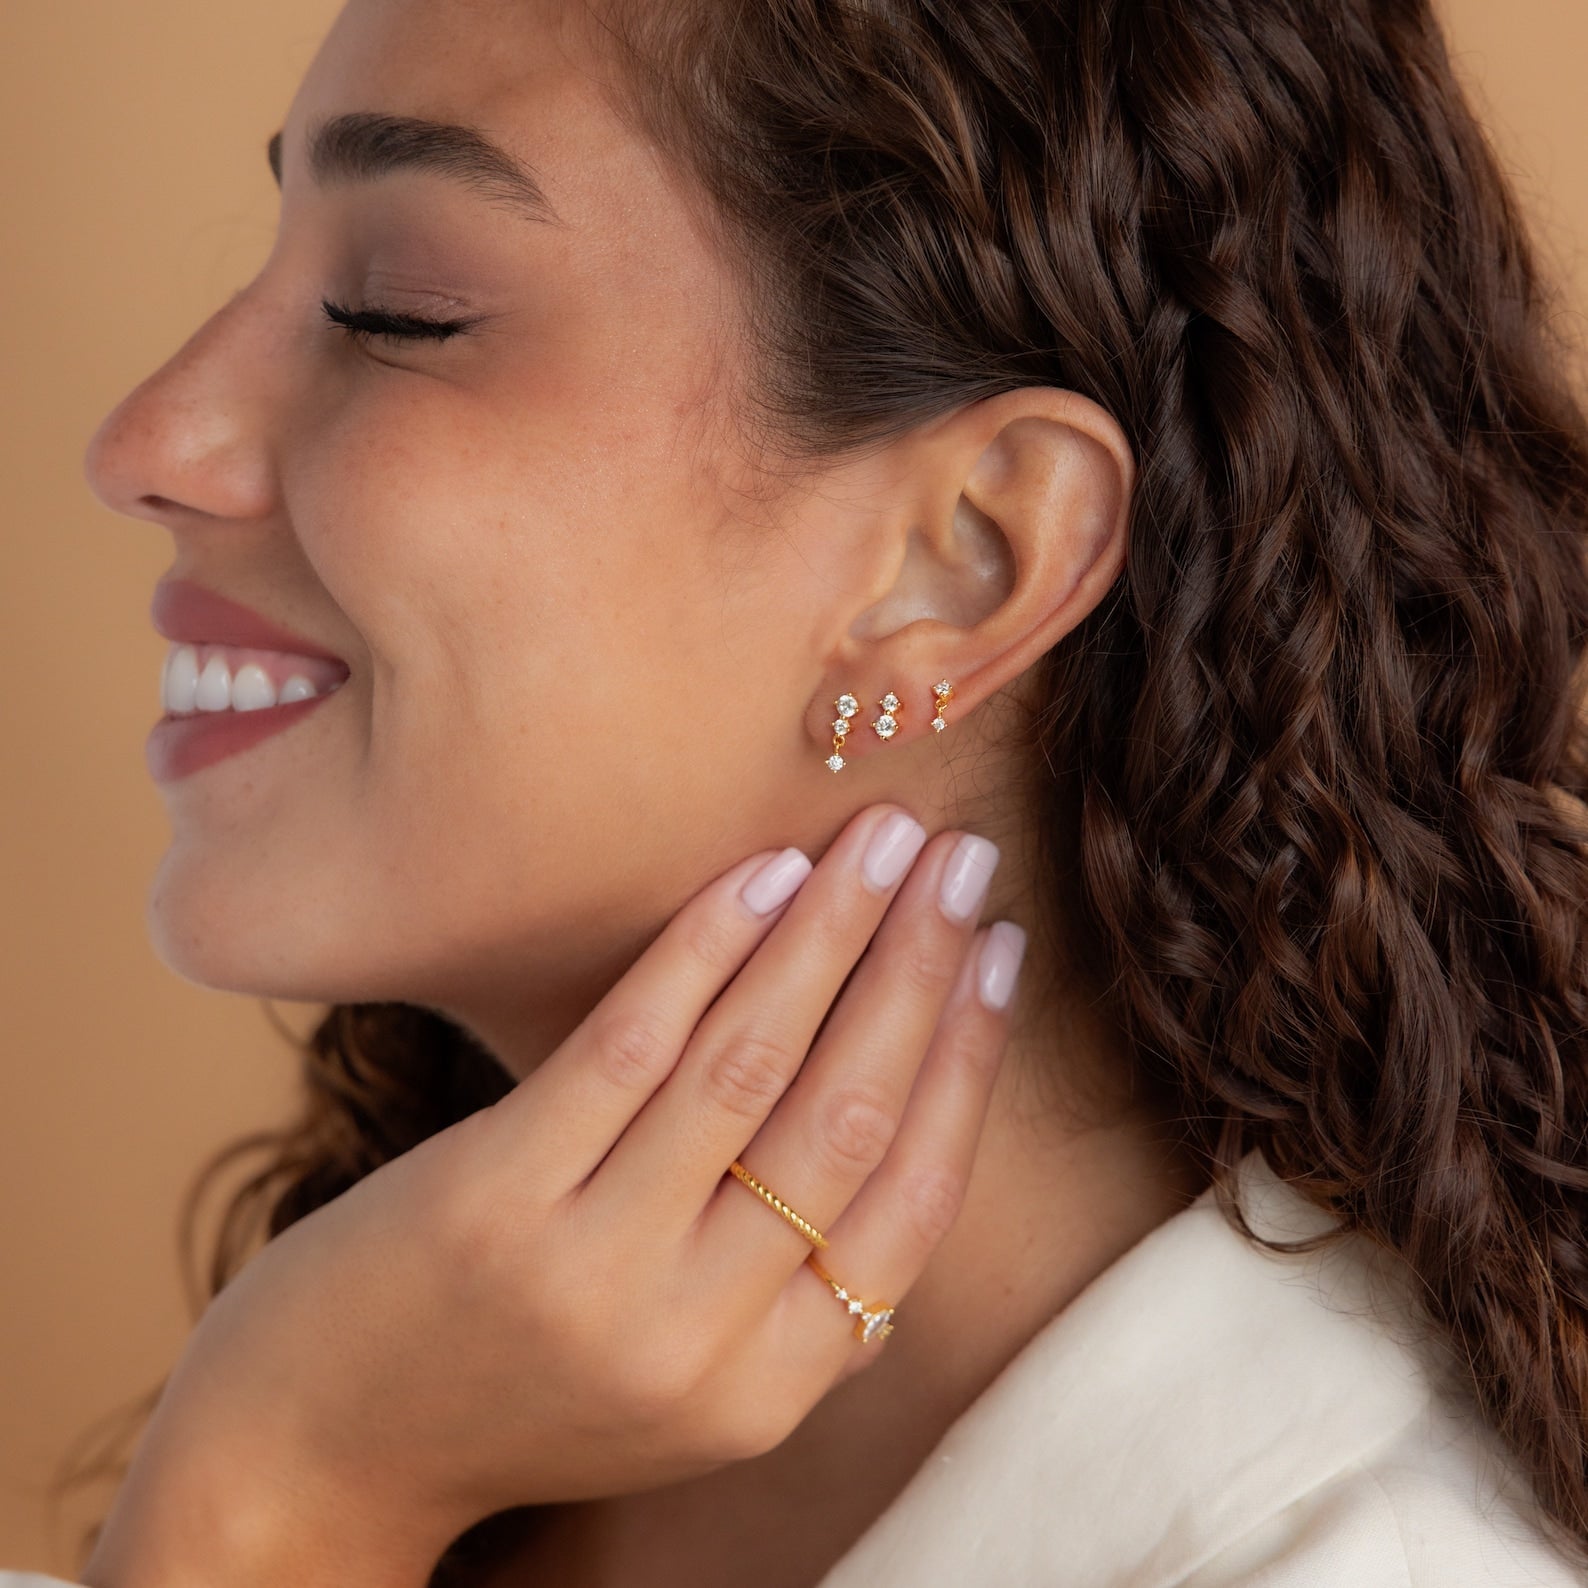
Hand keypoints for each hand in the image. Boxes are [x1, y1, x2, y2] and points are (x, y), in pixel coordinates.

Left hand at [84, 803, 1023, 1587]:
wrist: (322, 1448)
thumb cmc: (521, 1383)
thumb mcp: (685, 1370)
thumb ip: (786, 1271)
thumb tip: (899, 1091)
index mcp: (770, 1387)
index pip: (913, 1201)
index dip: (966, 1061)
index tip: (998, 953)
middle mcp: (699, 1338)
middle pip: (847, 1114)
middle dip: (919, 969)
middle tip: (963, 860)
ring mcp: (594, 1270)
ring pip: (752, 1067)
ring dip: (833, 934)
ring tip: (882, 841)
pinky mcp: (496, 1202)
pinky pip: (632, 1048)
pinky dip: (705, 950)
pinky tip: (760, 876)